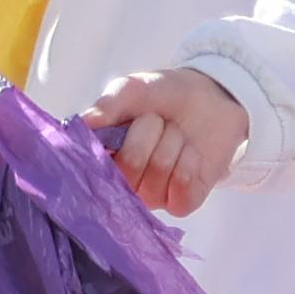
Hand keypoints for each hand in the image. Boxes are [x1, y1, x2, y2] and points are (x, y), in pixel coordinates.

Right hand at [90, 66, 249, 217]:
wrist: (209, 98)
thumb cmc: (162, 97)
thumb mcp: (131, 90)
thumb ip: (108, 106)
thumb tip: (85, 122)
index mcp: (102, 157)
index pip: (90, 166)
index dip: (105, 146)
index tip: (121, 123)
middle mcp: (122, 183)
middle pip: (129, 165)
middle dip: (149, 132)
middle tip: (157, 120)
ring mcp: (151, 195)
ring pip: (158, 173)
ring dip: (172, 143)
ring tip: (175, 133)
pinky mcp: (182, 203)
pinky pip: (183, 190)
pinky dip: (190, 162)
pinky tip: (190, 152)